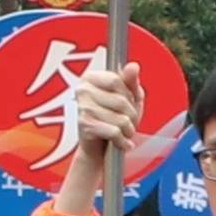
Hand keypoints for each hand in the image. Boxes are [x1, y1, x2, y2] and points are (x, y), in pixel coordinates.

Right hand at [59, 54, 142, 186]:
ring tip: (124, 132)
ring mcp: (82, 108)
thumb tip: (133, 66)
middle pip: (120, 100)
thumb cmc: (115, 118)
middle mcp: (82, 90)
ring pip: (120, 118)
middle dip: (132, 115)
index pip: (116, 79)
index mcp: (90, 77)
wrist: (100, 149)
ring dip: (128, 130)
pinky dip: (122, 141)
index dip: (128, 94)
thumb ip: (131, 81)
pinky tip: (122, 142)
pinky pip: (114, 132)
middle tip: (129, 121)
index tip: (129, 102)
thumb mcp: (129, 97)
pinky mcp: (85, 126)